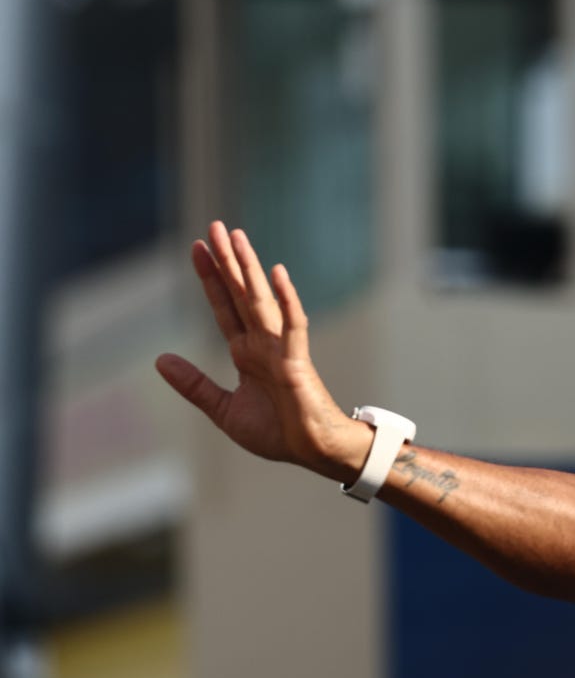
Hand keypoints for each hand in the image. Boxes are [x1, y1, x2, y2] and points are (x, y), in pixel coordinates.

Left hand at [156, 222, 367, 480]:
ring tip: (237, 237)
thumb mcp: (223, 409)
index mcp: (246, 354)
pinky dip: (286, 300)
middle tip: (215, 226)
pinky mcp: (298, 362)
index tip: (197, 248)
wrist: (312, 451)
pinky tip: (277, 273)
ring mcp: (281, 349)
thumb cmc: (278, 432)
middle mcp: (263, 344)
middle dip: (228, 260)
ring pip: (261, 301)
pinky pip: (293, 325)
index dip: (210, 278)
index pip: (224, 307)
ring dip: (249, 268)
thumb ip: (194, 384)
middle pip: (241, 294)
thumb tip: (159, 359)